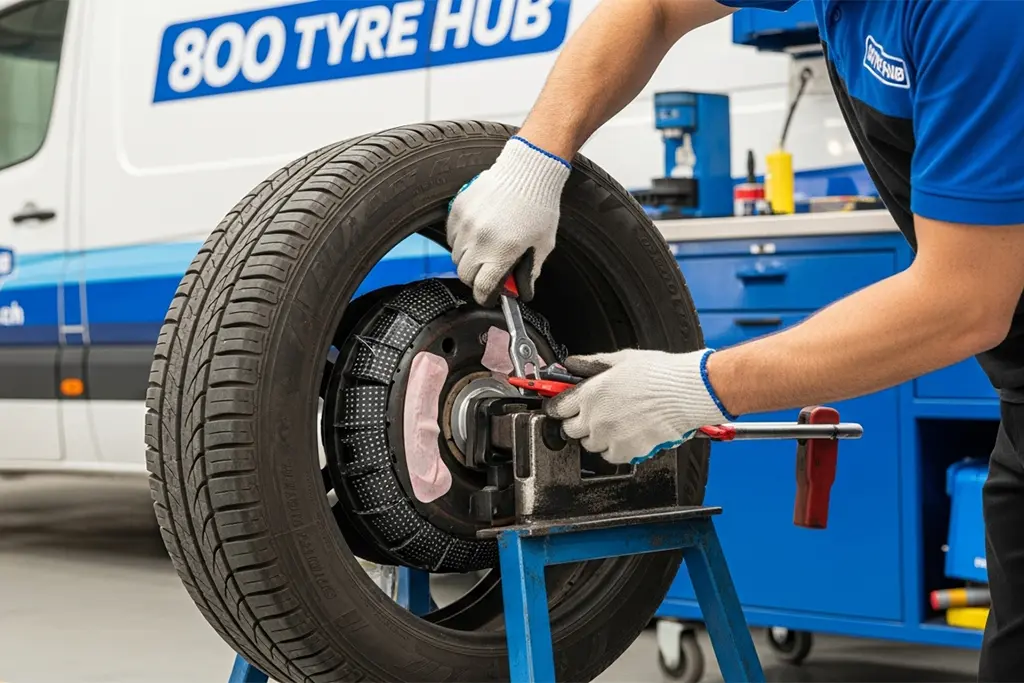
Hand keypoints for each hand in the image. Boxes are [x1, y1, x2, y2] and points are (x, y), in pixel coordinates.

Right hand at [446, 136, 570, 304]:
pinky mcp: (458, 209)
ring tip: (483, 251)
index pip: (482, 287)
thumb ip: (529, 271)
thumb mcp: (543, 245)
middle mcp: (480, 240)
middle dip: (476, 279)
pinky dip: (460, 241)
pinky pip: (451, 236)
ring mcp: (466, 224)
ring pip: (456, 256)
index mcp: (502, 252)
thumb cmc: (540, 206)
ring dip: (468, 260)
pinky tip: (476, 234)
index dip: (485, 297)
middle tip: (487, 273)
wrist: (527, 171)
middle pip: (465, 275)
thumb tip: (521, 290)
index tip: (488, 297)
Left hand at [545, 348, 735, 464]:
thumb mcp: (620, 359)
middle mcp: (595, 418)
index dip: (559, 407)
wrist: (686, 393)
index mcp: (589, 393)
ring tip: (615, 423)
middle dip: (577, 422)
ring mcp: (609, 437)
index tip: (562, 408)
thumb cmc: (659, 374)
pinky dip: (614, 448)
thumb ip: (591, 364)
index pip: (557, 408)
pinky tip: (626, 434)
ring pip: (589, 445)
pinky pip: (609, 456)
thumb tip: (572, 364)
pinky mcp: (626, 451)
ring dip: (596, 436)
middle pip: (569, 430)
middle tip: (592, 414)